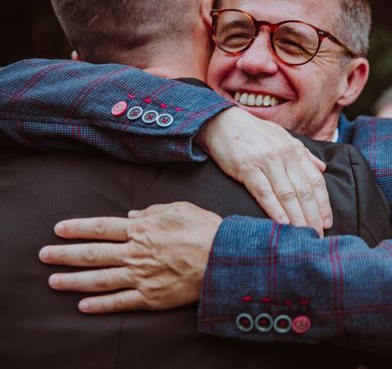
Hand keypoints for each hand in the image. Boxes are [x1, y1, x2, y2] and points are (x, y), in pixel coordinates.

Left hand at [38, 202, 220, 313]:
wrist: (223, 257)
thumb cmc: (204, 229)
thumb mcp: (179, 209)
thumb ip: (153, 211)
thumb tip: (132, 216)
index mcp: (142, 230)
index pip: (101, 228)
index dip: (78, 228)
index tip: (59, 229)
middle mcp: (135, 253)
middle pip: (93, 254)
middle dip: (65, 255)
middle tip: (44, 255)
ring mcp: (141, 277)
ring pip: (100, 279)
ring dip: (74, 281)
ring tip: (54, 282)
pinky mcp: (151, 297)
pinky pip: (120, 302)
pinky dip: (100, 305)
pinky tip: (83, 306)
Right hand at [196, 107, 331, 235]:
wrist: (223, 122)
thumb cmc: (254, 133)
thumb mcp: (283, 137)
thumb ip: (304, 154)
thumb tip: (322, 167)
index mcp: (296, 150)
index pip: (316, 180)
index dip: (323, 203)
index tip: (327, 221)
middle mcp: (285, 155)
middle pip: (304, 191)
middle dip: (313, 216)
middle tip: (318, 236)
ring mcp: (267, 161)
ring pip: (287, 194)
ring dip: (297, 217)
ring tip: (303, 234)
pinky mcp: (247, 168)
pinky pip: (264, 192)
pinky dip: (274, 209)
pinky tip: (283, 223)